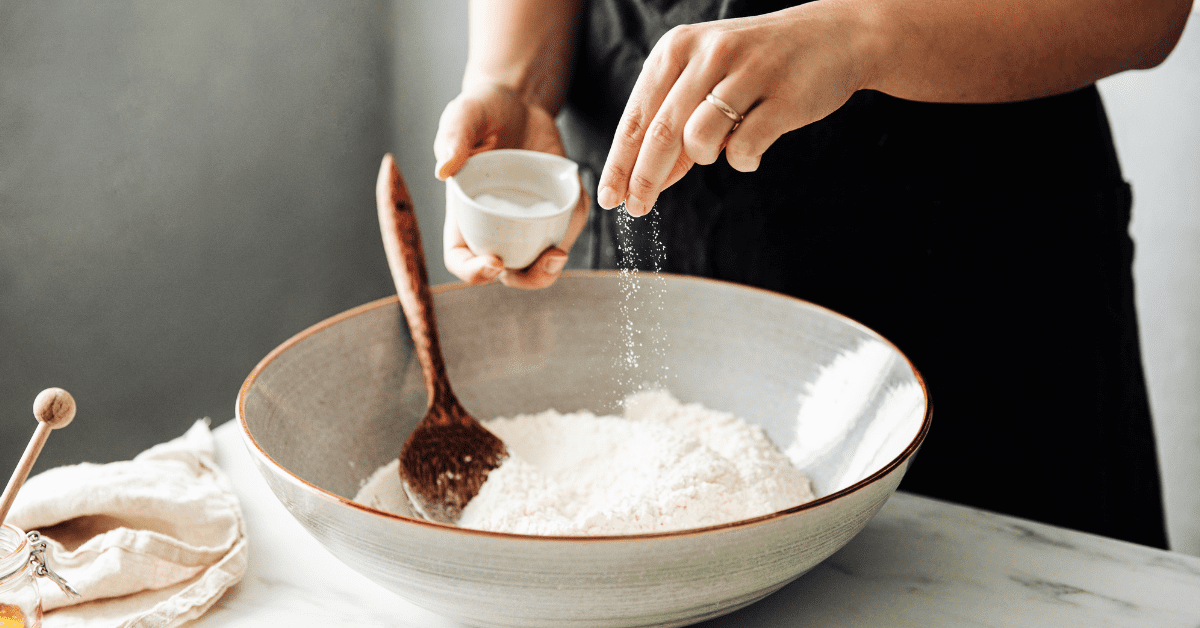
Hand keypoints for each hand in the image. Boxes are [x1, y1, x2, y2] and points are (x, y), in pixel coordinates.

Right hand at [434, 83, 589, 288]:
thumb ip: (453, 138)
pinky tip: (579, 202)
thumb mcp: (464, 116)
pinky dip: (575, 223)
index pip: (461, 259)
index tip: (494, 263)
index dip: (473, 272)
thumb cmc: (482, 110)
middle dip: (528, 278)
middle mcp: (494, 225)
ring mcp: (526, 221)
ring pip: (539, 260)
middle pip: (507, 273)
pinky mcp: (553, 209)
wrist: (518, 100)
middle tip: (548, 259)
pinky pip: (566, 227)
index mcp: (464, 213)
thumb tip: (443, 170)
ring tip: (561, 248)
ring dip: (553, 265)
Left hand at [595, 3, 874, 215]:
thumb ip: (675, 123)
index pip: (637, 117)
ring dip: (704, 158)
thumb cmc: (758, 64)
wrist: (834, 38)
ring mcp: (747, 73)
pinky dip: (742, 160)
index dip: (619, 163)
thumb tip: (645, 181)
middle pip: (660, 134)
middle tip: (637, 209)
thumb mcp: (706, 78)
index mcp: (677, 48)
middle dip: (644, 179)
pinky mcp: (782, 97)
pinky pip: (743, 149)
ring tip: (722, 146)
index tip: (609, 198)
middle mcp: (708, 54)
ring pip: (698, 140)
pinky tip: (752, 148)